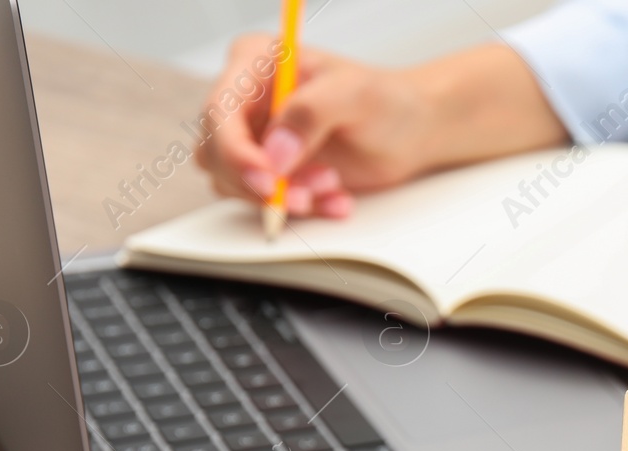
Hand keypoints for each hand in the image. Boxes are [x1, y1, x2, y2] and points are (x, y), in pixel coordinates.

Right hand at [195, 38, 566, 219]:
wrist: (412, 131)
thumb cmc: (386, 100)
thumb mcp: (354, 94)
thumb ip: (311, 112)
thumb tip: (274, 151)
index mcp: (256, 64)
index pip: (220, 110)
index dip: (235, 151)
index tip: (267, 180)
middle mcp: (247, 101)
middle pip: (216, 152)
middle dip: (261, 182)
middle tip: (306, 196)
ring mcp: (254, 139)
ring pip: (234, 182)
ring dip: (284, 197)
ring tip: (333, 187)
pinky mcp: (270, 172)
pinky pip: (264, 202)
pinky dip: (300, 210)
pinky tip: (336, 200)